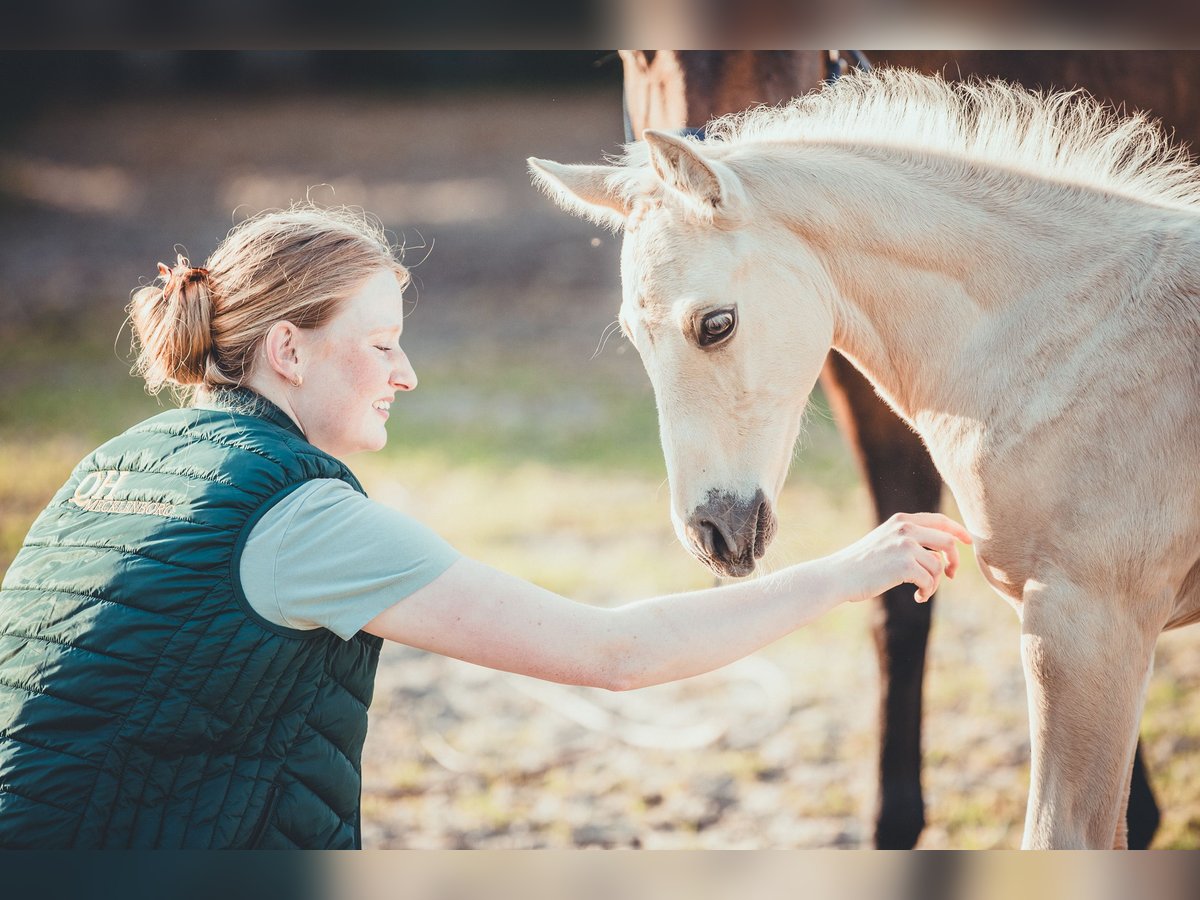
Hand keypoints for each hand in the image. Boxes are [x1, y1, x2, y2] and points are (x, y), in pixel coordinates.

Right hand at [836, 512, 972, 603]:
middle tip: (951, 575)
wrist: (838, 576)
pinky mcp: (904, 566)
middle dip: (954, 560)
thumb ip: (909, 540)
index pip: (940, 520)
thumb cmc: (861, 564)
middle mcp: (905, 529)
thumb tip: (941, 554)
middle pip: (947, 541)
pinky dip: (927, 592)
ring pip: (939, 565)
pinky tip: (917, 597)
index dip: (958, 531)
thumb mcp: (884, 541)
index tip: (968, 542)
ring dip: (935, 582)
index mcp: (901, 521)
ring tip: (922, 590)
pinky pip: (930, 581)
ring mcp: (905, 546)